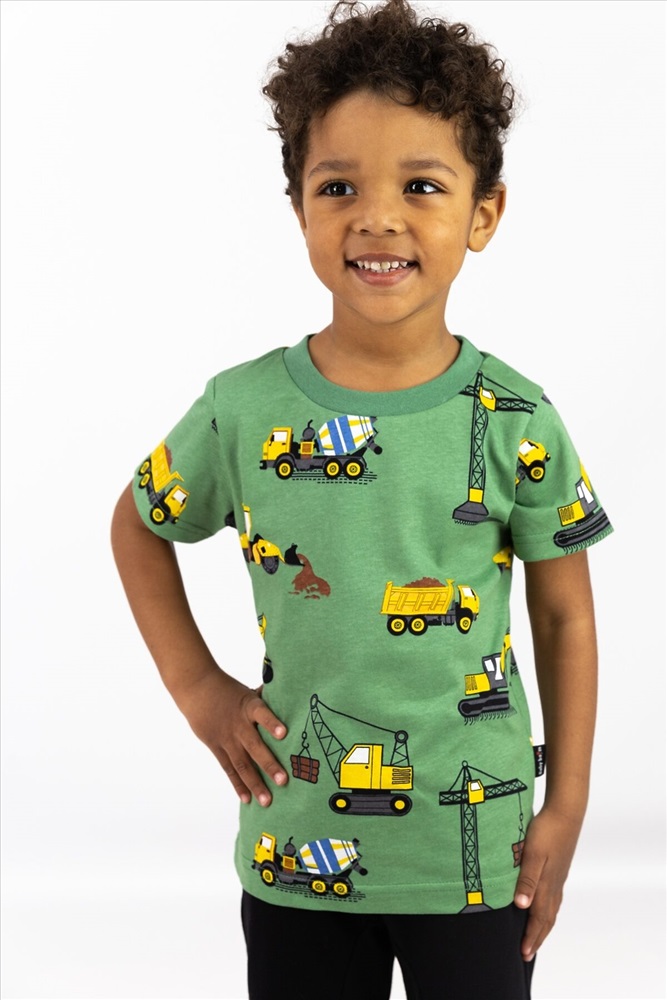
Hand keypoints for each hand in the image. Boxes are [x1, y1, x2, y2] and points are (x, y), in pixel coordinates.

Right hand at [178, 669, 287, 806]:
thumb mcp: (248, 690)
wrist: (196, 688)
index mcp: (248, 706)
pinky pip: (229, 769)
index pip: (261, 713)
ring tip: (267, 801)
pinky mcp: (216, 747)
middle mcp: (238, 724)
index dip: (272, 723)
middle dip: (269, 764)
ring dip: (255, 783)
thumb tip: (290, 697)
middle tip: (283, 780)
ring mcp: (226, 738)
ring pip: (242, 764)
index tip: (284, 733)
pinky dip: (238, 785)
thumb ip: (266, 700)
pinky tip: (247, 799)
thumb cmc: (228, 689)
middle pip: (255, 746)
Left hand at [513, 805, 582, 960]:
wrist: (566, 812)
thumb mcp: (533, 854)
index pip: (538, 918)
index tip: (523, 953)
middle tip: (528, 953)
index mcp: (547, 884)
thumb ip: (527, 880)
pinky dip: (549, 909)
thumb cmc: (547, 830)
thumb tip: (522, 907)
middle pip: (547, 918)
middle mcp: (554, 884)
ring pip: (552, 908)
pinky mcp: (560, 867)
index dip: (531, 936)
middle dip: (537, 937)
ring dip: (544, 925)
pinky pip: (554, 896)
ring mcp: (559, 876)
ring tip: (537, 935)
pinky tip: (545, 905)